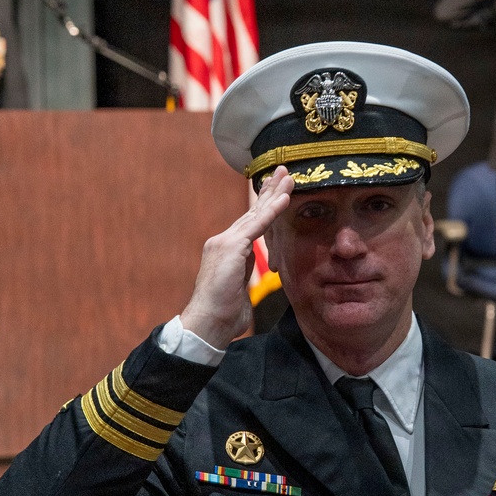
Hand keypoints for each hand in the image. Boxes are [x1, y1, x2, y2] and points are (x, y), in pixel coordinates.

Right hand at [180, 167, 293, 347]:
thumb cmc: (224, 315)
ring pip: (256, 213)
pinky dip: (272, 210)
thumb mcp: (239, 291)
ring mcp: (225, 242)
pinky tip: (284, 198)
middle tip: (283, 171)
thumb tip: (247, 281)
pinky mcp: (231, 247)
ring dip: (274, 193)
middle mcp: (224, 241)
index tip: (275, 189)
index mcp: (228, 251)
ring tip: (288, 176)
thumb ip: (244, 277)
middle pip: (252, 212)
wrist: (207, 324)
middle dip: (269, 190)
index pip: (249, 223)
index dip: (264, 205)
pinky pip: (257, 225)